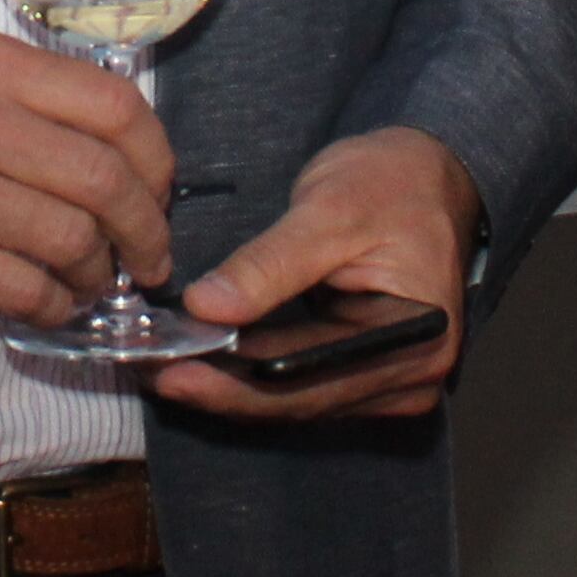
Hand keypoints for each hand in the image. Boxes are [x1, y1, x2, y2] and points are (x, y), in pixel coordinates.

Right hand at [0, 26, 175, 322]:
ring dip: (100, 272)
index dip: (156, 156)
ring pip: (72, 239)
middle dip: (146, 227)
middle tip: (150, 253)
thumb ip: (17, 93)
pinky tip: (52, 302)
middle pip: (105, 179)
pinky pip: (25, 289)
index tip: (159, 187)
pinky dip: (56, 305)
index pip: (113, 104)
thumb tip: (110, 143)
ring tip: (96, 280)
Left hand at [152, 126, 477, 423]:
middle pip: (300, 400)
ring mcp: (393, 382)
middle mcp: (412, 376)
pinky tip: (204, 362)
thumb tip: (207, 308)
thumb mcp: (328, 209)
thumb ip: (270, 264)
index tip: (171, 369)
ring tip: (162, 369)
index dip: (234, 381)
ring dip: (230, 388)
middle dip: (221, 390)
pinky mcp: (368, 375)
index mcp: (416, 337)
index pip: (311, 376)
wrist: (426, 175)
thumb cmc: (391, 182)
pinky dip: (252, 377)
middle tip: (150, 374)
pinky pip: (303, 387)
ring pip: (295, 401)